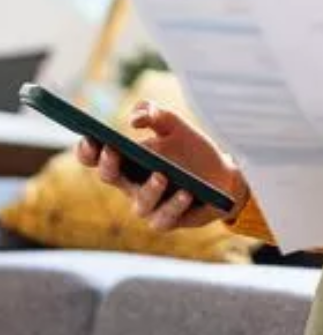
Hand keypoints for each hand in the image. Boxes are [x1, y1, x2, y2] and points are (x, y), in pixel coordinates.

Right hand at [75, 101, 249, 231]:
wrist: (222, 175)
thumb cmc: (192, 150)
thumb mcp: (176, 126)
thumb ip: (155, 114)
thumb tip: (134, 120)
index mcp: (127, 162)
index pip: (97, 158)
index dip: (87, 150)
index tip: (89, 137)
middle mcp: (131, 185)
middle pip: (109, 178)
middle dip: (108, 165)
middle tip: (113, 150)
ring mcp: (148, 206)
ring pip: (140, 203)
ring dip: (150, 190)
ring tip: (162, 175)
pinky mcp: (167, 220)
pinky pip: (165, 218)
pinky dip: (174, 206)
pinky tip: (186, 193)